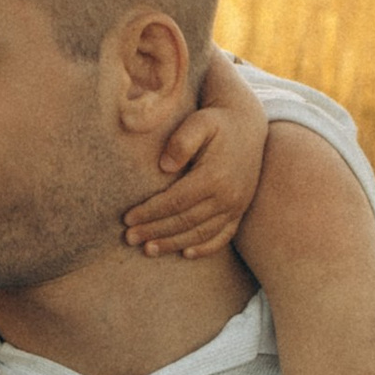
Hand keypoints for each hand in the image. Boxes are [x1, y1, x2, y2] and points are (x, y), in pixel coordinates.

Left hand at [125, 52, 268, 261]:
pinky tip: (186, 253)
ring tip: (148, 249)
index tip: (127, 218)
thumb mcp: (199, 121)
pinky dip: (205, 248)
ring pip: (201, 233)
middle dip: (155, 231)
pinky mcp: (240, 210)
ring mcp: (236, 206)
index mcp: (215, 176)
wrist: (247, 124)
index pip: (176, 201)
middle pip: (185, 221)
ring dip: (173, 243)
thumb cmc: (216, 122)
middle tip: (129, 238)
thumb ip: (182, 140)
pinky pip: (223, 236)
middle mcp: (228, 196)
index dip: (150, 212)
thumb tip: (164, 166)